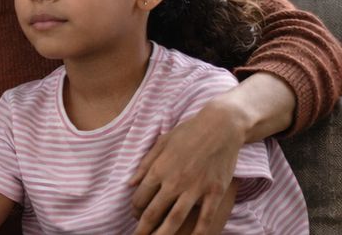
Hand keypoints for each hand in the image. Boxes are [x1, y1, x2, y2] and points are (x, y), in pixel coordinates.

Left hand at [129, 98, 245, 234]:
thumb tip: (130, 183)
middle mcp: (174, 182)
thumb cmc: (188, 132)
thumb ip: (144, 164)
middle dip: (144, 228)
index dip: (135, 210)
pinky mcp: (215, 192)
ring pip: (175, 219)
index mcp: (159, 169)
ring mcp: (195, 188)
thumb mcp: (161, 143)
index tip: (135, 216)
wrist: (220, 127)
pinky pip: (205, 218)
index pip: (140, 197)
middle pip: (154, 212)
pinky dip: (198, 233)